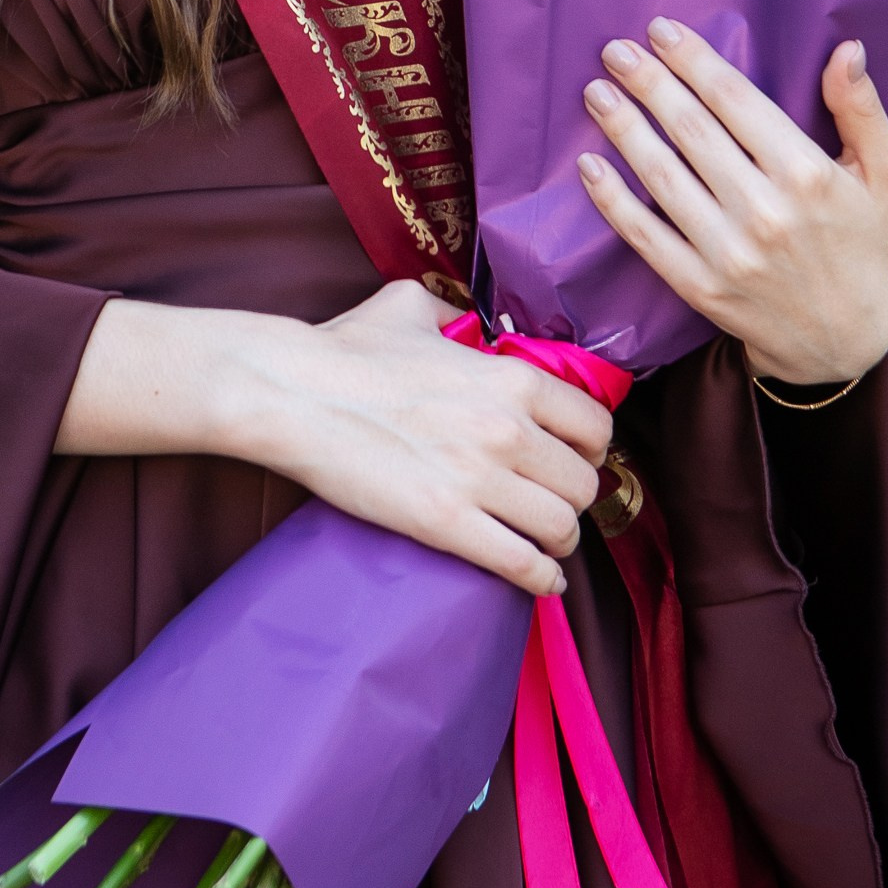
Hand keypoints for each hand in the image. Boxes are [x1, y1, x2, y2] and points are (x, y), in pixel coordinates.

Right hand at [259, 279, 611, 599]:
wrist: (294, 393)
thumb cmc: (345, 351)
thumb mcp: (410, 307)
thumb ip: (452, 315)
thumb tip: (463, 323)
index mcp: (511, 378)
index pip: (594, 425)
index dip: (590, 448)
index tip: (575, 458)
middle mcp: (509, 428)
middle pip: (583, 483)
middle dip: (573, 498)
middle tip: (553, 502)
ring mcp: (479, 479)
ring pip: (561, 527)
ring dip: (559, 541)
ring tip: (545, 543)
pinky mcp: (446, 524)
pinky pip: (523, 565)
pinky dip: (542, 580)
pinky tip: (541, 580)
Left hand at [577, 19, 887, 388]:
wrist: (843, 341)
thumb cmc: (861, 242)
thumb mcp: (884, 173)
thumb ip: (862, 109)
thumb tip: (847, 49)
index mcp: (808, 174)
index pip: (735, 100)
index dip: (693, 60)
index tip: (661, 31)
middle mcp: (765, 211)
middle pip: (691, 130)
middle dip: (648, 83)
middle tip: (615, 50)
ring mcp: (728, 253)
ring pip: (662, 176)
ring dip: (623, 129)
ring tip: (596, 92)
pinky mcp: (700, 287)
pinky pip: (644, 236)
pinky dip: (611, 200)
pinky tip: (588, 165)